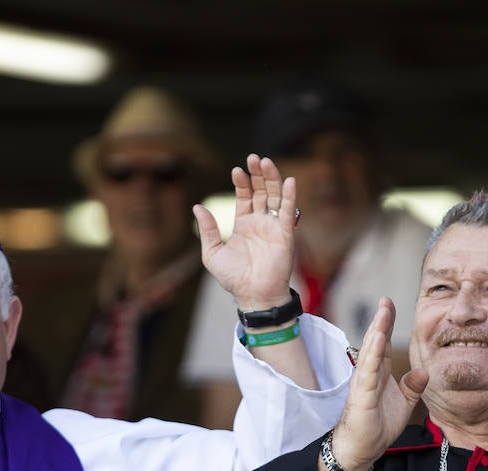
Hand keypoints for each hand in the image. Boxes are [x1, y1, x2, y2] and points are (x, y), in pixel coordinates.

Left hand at [195, 154, 296, 311]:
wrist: (253, 295)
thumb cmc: (233, 278)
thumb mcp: (212, 253)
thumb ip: (208, 230)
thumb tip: (197, 207)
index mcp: (244, 225)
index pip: (244, 197)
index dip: (241, 183)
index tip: (236, 170)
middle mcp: (261, 222)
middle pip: (261, 191)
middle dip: (257, 174)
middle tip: (253, 157)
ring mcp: (274, 227)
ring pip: (275, 196)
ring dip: (271, 178)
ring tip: (264, 162)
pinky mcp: (285, 234)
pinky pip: (288, 211)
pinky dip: (289, 196)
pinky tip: (288, 180)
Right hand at [325, 298, 427, 470]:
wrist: (362, 449)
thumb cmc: (377, 425)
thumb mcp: (403, 402)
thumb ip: (413, 386)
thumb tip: (424, 371)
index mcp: (379, 373)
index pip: (383, 343)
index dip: (387, 323)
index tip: (390, 303)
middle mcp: (369, 374)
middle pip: (375, 341)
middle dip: (381, 320)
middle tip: (385, 299)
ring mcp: (364, 384)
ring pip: (371, 353)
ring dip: (376, 331)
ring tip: (382, 313)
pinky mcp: (362, 396)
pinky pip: (368, 373)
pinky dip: (373, 356)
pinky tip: (377, 339)